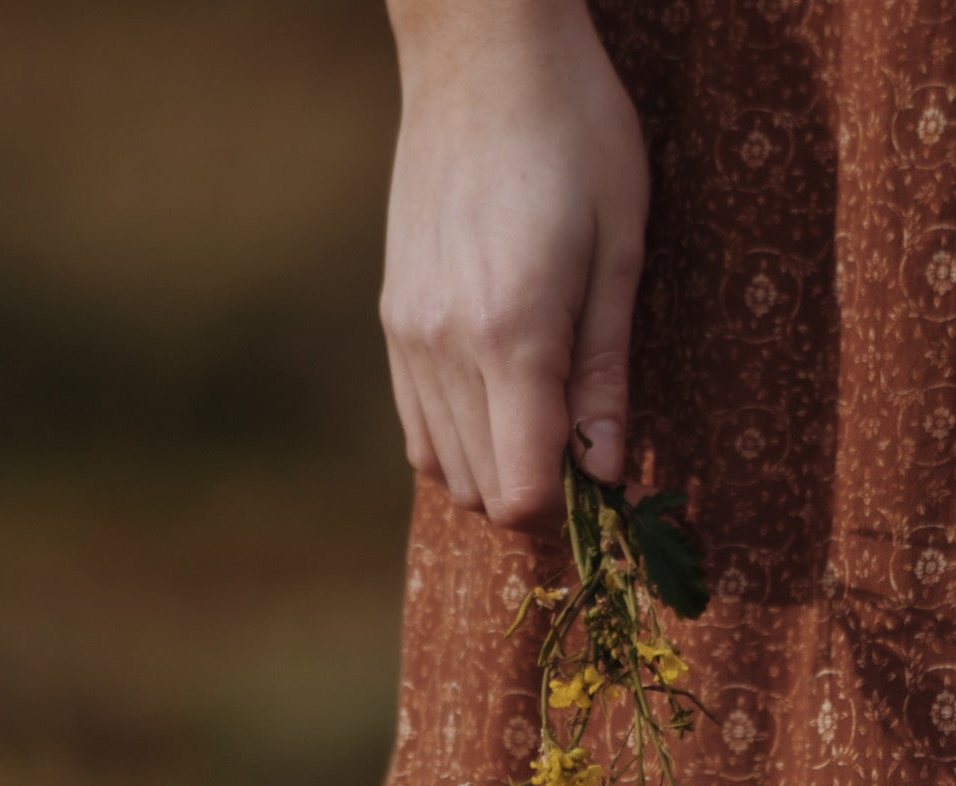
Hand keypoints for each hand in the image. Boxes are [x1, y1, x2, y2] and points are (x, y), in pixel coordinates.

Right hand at [380, 0, 649, 533]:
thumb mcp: (620, 251)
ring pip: (446, 469)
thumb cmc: (576, 135)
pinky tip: (498, 404)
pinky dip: (460, 443)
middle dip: (537, 492)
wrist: (480, 55)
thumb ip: (607, 373)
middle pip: (484, 492)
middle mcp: (444, 350)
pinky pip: (417, 431)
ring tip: (544, 419)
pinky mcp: (392, 323)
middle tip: (583, 445)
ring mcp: (407, 338)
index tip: (603, 472)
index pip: (521, 490)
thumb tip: (606, 473)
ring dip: (498, 469)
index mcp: (511, 334)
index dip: (569, 504)